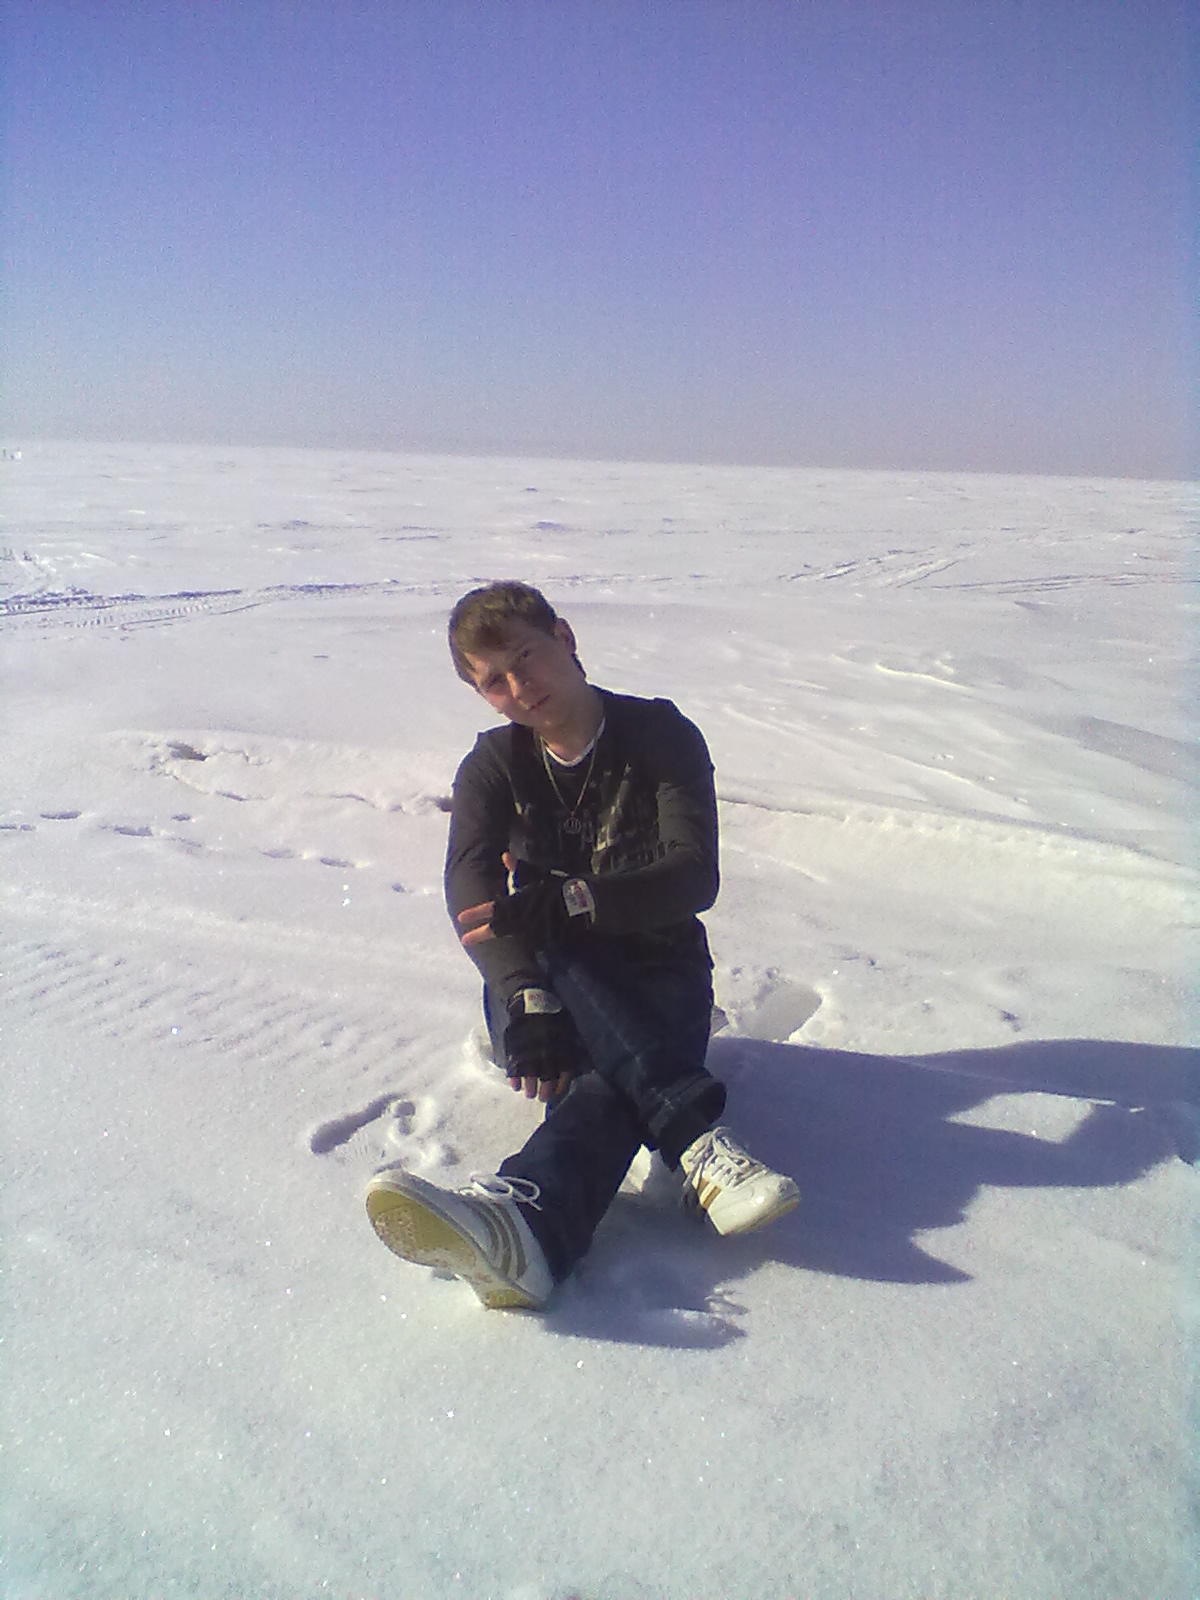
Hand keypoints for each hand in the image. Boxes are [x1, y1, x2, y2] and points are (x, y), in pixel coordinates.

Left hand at [458, 857, 595, 950]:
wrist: (584, 904)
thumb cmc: (559, 886)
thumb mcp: (539, 874)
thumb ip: (519, 869)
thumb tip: (504, 856)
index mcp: (521, 900)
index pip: (494, 908)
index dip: (478, 913)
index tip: (462, 918)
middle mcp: (523, 917)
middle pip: (498, 927)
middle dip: (481, 933)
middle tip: (465, 939)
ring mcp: (532, 930)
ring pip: (509, 935)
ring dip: (495, 936)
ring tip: (479, 938)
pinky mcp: (543, 939)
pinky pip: (524, 939)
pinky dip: (514, 938)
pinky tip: (505, 937)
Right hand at [503, 988, 577, 1102]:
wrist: (532, 1001)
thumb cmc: (554, 1017)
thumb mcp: (568, 1030)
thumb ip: (572, 1048)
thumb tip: (584, 1066)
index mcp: (561, 1046)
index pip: (564, 1070)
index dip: (561, 1084)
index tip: (557, 1093)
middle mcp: (546, 1050)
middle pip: (546, 1075)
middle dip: (544, 1089)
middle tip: (542, 1098)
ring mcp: (529, 1048)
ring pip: (529, 1072)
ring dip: (529, 1085)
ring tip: (528, 1094)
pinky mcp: (514, 1046)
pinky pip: (513, 1065)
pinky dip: (513, 1077)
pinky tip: (514, 1086)